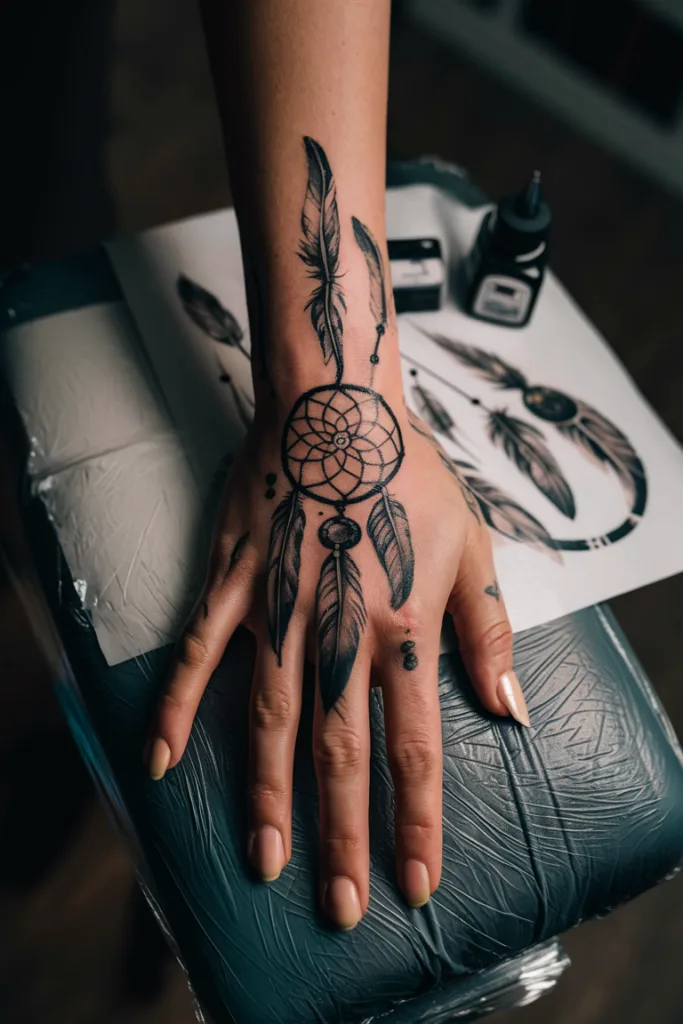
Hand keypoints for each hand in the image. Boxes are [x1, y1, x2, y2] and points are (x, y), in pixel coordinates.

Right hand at [146, 393, 527, 929]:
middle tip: (341, 907)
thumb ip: (489, 632)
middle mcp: (340, 631)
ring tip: (264, 861)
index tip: (416, 882)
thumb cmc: (411, 478)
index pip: (413, 747)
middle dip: (345, 835)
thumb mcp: (472, 548)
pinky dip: (178, 707)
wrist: (338, 411)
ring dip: (268, 796)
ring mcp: (278, 609)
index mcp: (405, 626)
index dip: (416, 821)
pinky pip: (198, 654)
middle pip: (341, 751)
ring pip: (270, 719)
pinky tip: (163, 761)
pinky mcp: (233, 584)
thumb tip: (509, 711)